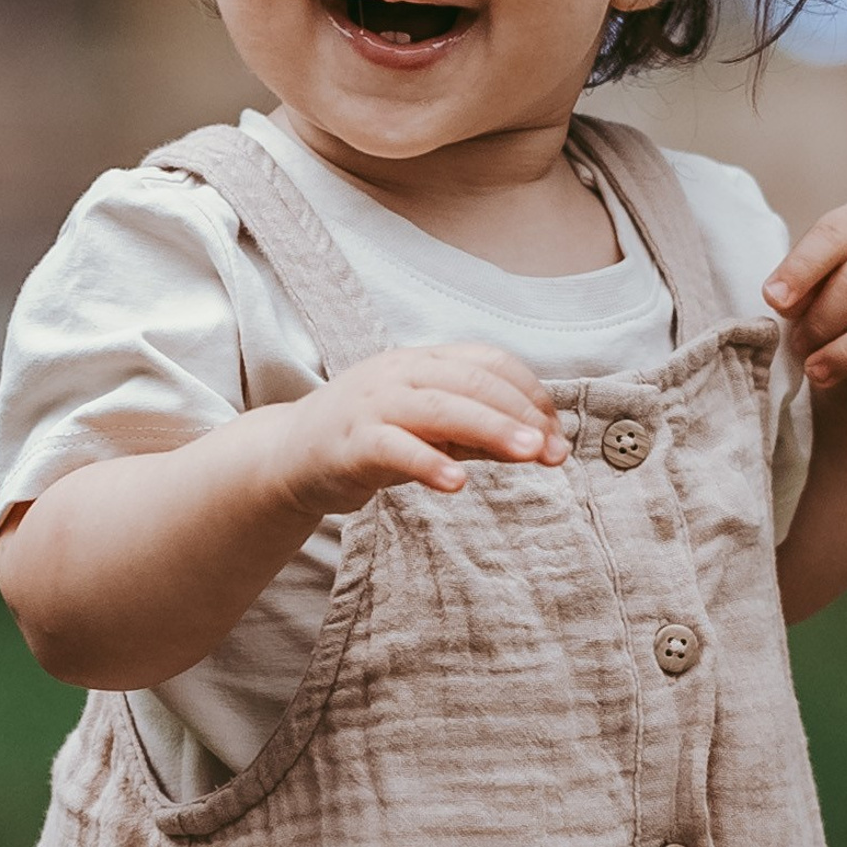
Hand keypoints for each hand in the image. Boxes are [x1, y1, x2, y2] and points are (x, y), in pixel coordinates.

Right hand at [269, 342, 566, 513]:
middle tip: (554, 449)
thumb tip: (542, 445)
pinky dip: (428, 463)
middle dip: (518, 413)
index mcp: (423, 362)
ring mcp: (372, 404)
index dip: (529, 394)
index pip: (488, 363)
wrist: (290, 456)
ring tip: (527, 454)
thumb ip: (481, 435)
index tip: (557, 433)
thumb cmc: (370, 439)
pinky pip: (394, 447)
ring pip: (439, 407)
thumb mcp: (433, 431)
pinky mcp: (350, 442)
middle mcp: (399, 373)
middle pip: (470, 382)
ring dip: (489, 428)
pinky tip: (457, 484)